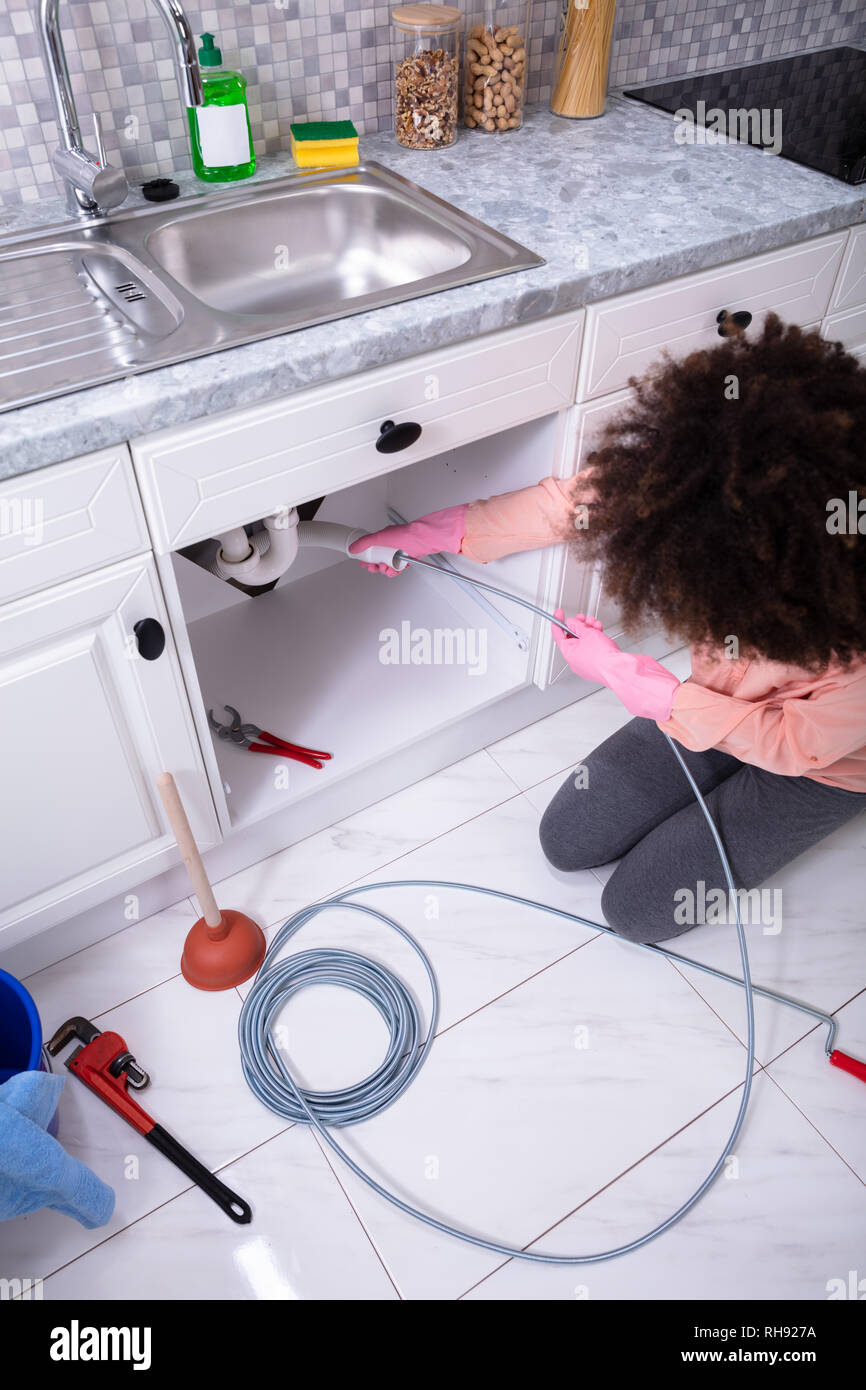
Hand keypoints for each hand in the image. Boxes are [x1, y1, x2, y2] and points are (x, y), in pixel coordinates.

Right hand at [349, 504, 466, 576]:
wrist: (422, 540)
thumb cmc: (405, 535)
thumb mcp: (380, 537)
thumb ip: (365, 542)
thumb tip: (353, 548)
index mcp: (383, 539)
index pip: (371, 550)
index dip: (366, 557)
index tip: (364, 562)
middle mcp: (390, 546)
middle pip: (378, 559)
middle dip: (376, 565)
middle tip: (375, 567)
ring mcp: (398, 553)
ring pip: (387, 566)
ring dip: (385, 569)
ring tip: (387, 567)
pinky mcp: (405, 560)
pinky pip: (397, 569)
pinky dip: (395, 571)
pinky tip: (395, 569)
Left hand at [551, 611, 620, 681]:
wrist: (617, 668)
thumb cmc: (602, 656)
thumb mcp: (587, 632)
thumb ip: (577, 625)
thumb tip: (572, 623)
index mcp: (568, 653)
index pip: (558, 635)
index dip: (558, 622)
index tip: (558, 614)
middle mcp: (575, 661)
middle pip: (573, 638)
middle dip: (578, 626)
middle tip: (582, 619)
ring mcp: (586, 665)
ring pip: (584, 644)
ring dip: (589, 631)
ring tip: (594, 624)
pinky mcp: (596, 667)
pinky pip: (592, 651)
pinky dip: (595, 641)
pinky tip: (600, 633)